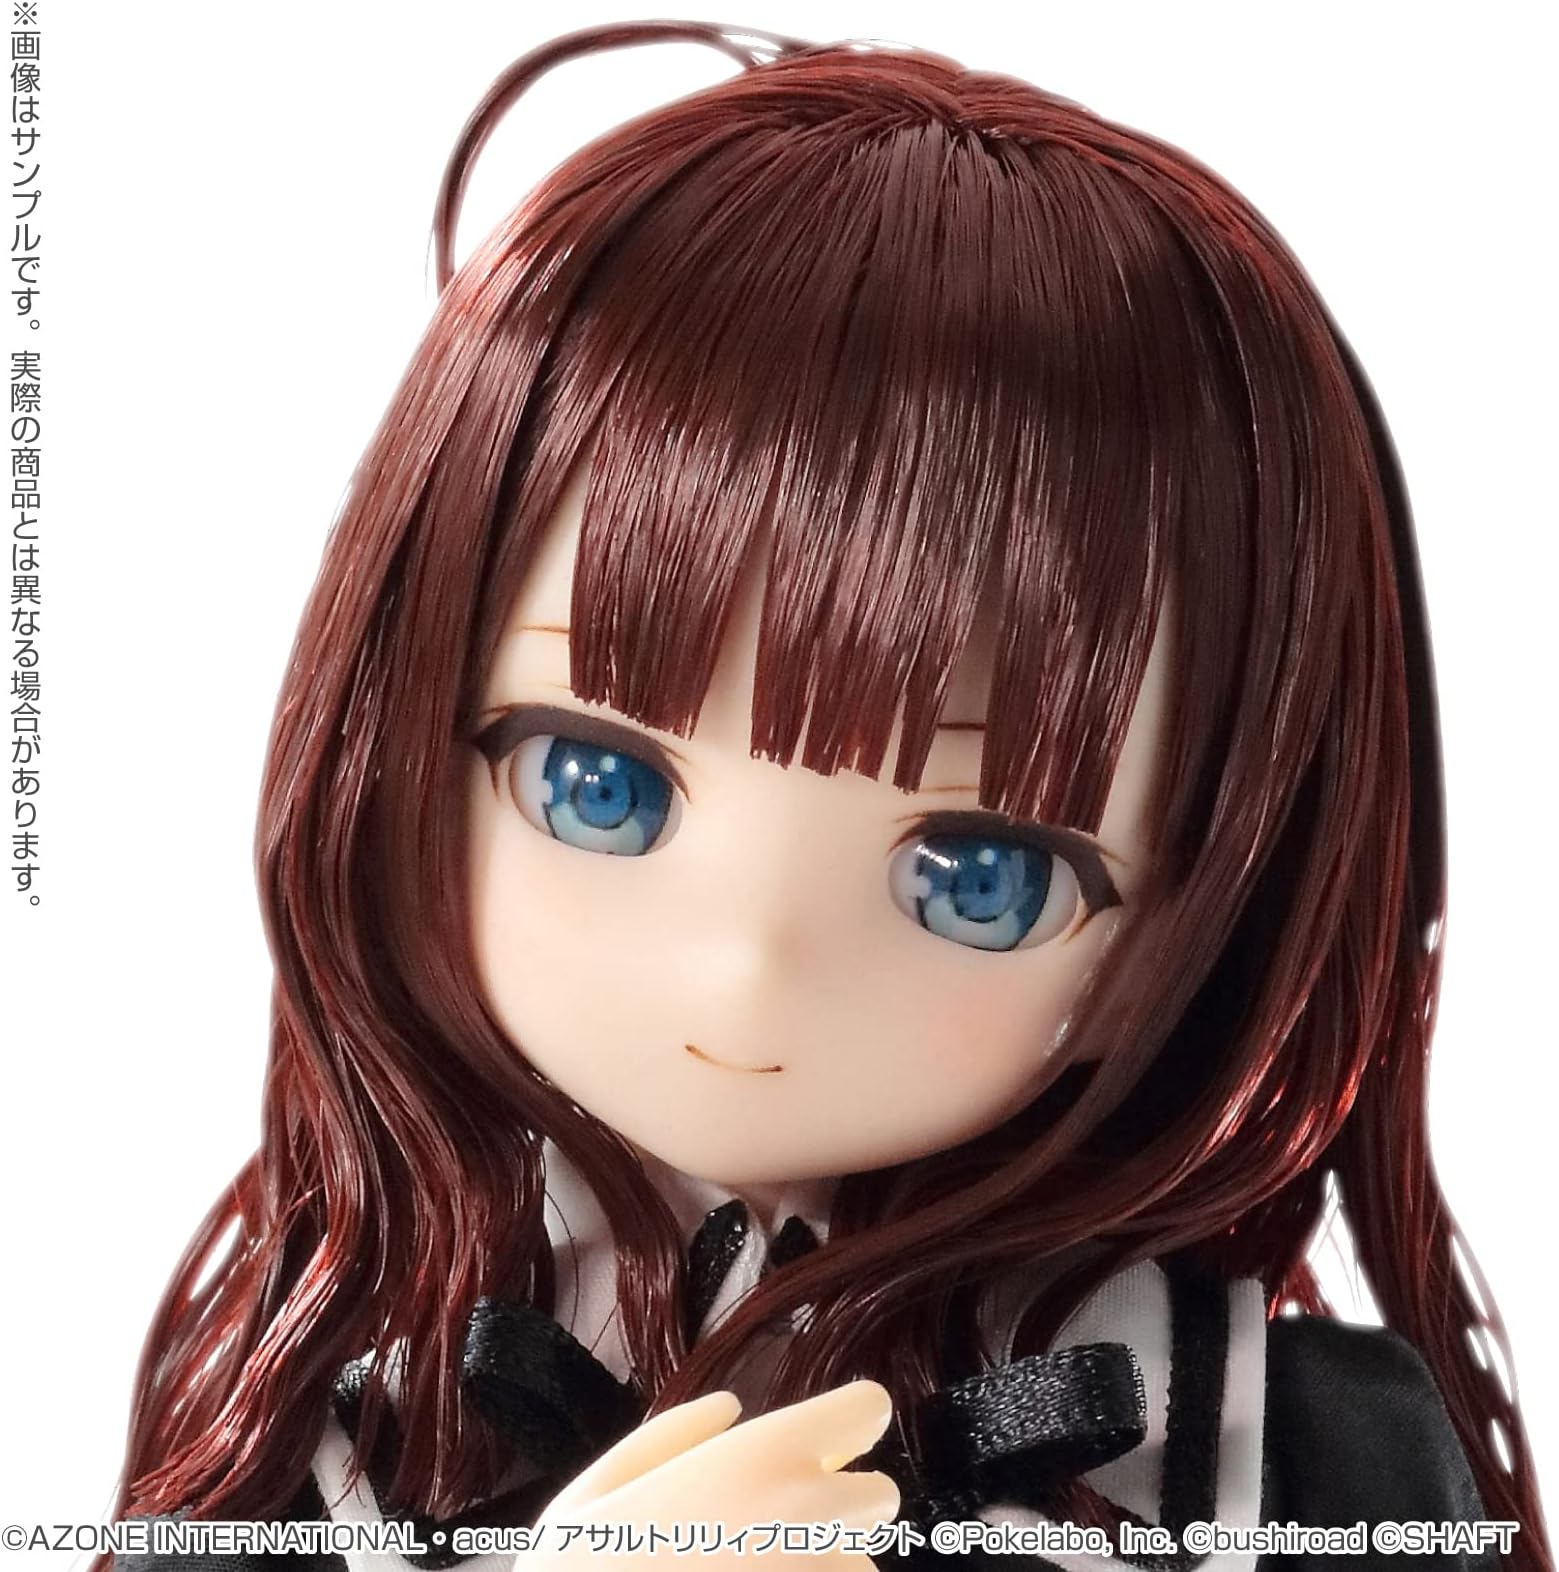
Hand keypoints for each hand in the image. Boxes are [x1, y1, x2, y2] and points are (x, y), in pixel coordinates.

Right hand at [526, 1380, 899, 1568]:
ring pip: (857, 1567)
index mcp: (767, 1455)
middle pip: (878, 1495)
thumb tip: (731, 1410)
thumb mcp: (595, 1492)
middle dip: (837, 1510)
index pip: (868, 1410)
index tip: (813, 1453)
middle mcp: (815, 1514)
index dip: (841, 1429)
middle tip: (768, 1536)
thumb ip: (673, 1436)